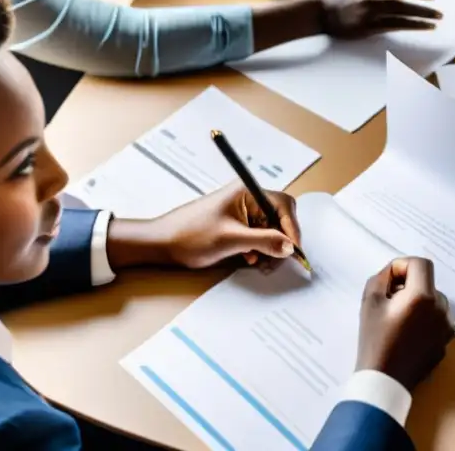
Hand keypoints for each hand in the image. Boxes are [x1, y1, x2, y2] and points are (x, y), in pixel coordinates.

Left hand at [106, 183, 301, 271]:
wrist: (161, 244)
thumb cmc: (190, 236)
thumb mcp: (231, 240)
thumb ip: (264, 241)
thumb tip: (290, 247)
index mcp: (247, 191)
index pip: (283, 205)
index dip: (292, 228)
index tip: (294, 249)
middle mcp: (248, 198)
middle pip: (279, 217)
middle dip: (281, 239)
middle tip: (278, 259)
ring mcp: (242, 211)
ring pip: (270, 229)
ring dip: (270, 247)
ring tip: (261, 262)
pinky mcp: (237, 224)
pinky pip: (258, 235)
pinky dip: (259, 248)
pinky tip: (249, 258)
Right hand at [318, 0, 442, 37]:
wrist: (316, 12)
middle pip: (404, 4)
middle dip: (424, 8)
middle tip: (439, 12)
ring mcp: (369, 15)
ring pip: (401, 17)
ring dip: (420, 20)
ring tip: (435, 22)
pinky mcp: (366, 29)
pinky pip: (392, 28)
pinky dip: (408, 27)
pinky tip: (419, 28)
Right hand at [356, 257, 454, 390]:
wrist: (384, 382)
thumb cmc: (374, 341)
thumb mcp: (370, 302)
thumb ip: (382, 277)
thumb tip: (394, 271)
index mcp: (423, 297)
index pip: (421, 264)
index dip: (403, 266)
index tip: (390, 280)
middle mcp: (441, 309)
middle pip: (428, 283)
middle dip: (409, 286)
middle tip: (389, 301)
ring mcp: (446, 327)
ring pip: (434, 301)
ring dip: (418, 302)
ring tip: (398, 319)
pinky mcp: (446, 342)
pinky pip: (437, 320)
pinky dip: (425, 319)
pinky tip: (407, 333)